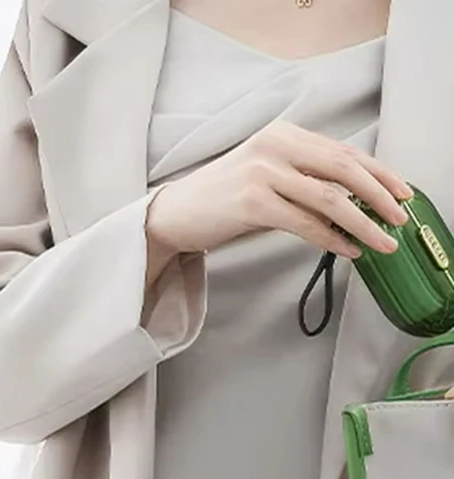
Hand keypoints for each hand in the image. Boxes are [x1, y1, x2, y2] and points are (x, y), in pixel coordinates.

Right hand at [144, 121, 413, 283]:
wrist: (173, 214)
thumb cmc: (219, 200)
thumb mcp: (265, 175)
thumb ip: (302, 178)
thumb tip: (349, 201)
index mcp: (282, 134)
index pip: (343, 151)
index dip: (379, 172)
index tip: (400, 192)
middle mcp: (275, 147)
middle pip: (344, 168)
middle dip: (379, 195)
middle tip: (400, 217)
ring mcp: (263, 173)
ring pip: (330, 198)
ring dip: (363, 222)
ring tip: (382, 241)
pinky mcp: (253, 202)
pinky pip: (306, 222)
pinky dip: (332, 238)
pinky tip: (347, 248)